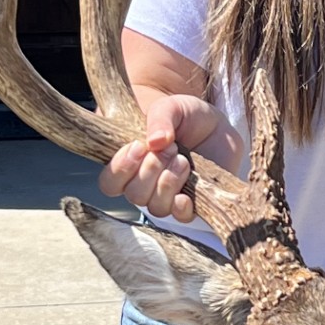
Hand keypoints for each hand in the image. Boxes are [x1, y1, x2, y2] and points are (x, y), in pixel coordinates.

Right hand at [98, 93, 243, 223]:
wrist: (215, 123)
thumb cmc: (186, 115)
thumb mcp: (171, 107)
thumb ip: (159, 118)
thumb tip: (154, 142)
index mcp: (129, 162)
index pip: (109, 182)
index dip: (120, 169)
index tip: (139, 146)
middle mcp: (144, 183)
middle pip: (133, 195)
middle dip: (151, 170)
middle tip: (171, 148)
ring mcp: (167, 194)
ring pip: (156, 207)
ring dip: (168, 184)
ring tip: (182, 160)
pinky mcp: (191, 201)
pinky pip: (181, 217)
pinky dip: (181, 208)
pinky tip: (186, 194)